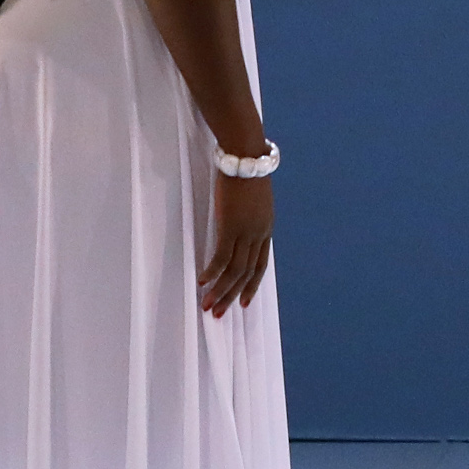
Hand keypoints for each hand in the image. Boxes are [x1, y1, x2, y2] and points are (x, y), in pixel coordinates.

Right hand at [200, 173, 272, 314]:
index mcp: (266, 228)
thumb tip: (237, 225)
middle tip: (219, 313)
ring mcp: (246, 231)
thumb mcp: (253, 198)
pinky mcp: (231, 226)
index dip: (252, 285)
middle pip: (247, 273)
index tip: (243, 302)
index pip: (260, 265)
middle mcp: (259, 233)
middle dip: (232, 295)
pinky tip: (202, 281)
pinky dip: (212, 271)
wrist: (245, 155)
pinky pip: (222, 257)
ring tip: (207, 305)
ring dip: (220, 290)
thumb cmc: (245, 171)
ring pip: (235, 270)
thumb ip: (248, 215)